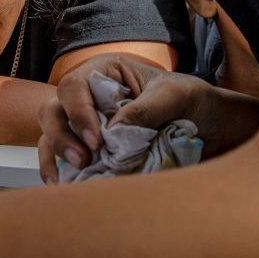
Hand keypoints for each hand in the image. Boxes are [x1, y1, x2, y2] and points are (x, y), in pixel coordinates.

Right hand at [38, 53, 221, 183]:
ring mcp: (83, 122)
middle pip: (53, 110)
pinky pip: (58, 156)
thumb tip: (112, 132)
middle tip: (84, 161)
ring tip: (73, 176)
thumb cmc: (191, 101)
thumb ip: (145, 109)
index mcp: (104, 71)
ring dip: (56, 155)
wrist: (208, 125)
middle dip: (62, 137)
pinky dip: (55, 170)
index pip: (74, 87)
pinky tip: (61, 185)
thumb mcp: (176, 96)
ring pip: (50, 133)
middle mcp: (86, 95)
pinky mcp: (86, 147)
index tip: (97, 141)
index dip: (79, 113)